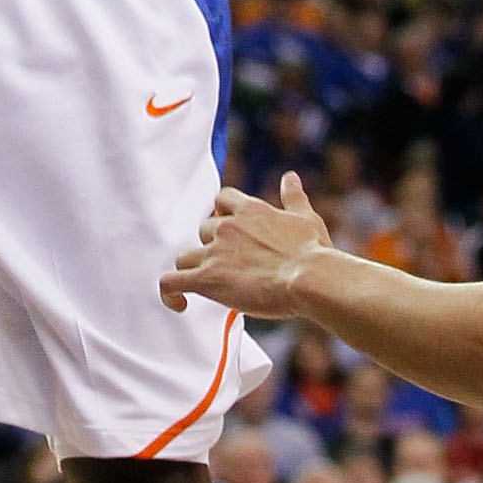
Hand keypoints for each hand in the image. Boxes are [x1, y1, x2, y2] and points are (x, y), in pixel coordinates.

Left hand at [161, 173, 332, 319]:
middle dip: (213, 247)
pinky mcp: (207, 279)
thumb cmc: (313, 252)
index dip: (223, 214)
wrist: (309, 278)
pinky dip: (170, 294)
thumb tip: (290, 177)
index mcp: (249, 209)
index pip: (222, 199)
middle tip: (234, 268)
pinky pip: (171, 283)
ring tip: (210, 286)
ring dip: (195, 269)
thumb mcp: (305, 218)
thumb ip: (293, 197)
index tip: (233, 231)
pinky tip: (180, 305)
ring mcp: (214, 252)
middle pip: (203, 231)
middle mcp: (227, 227)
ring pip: (185, 257)